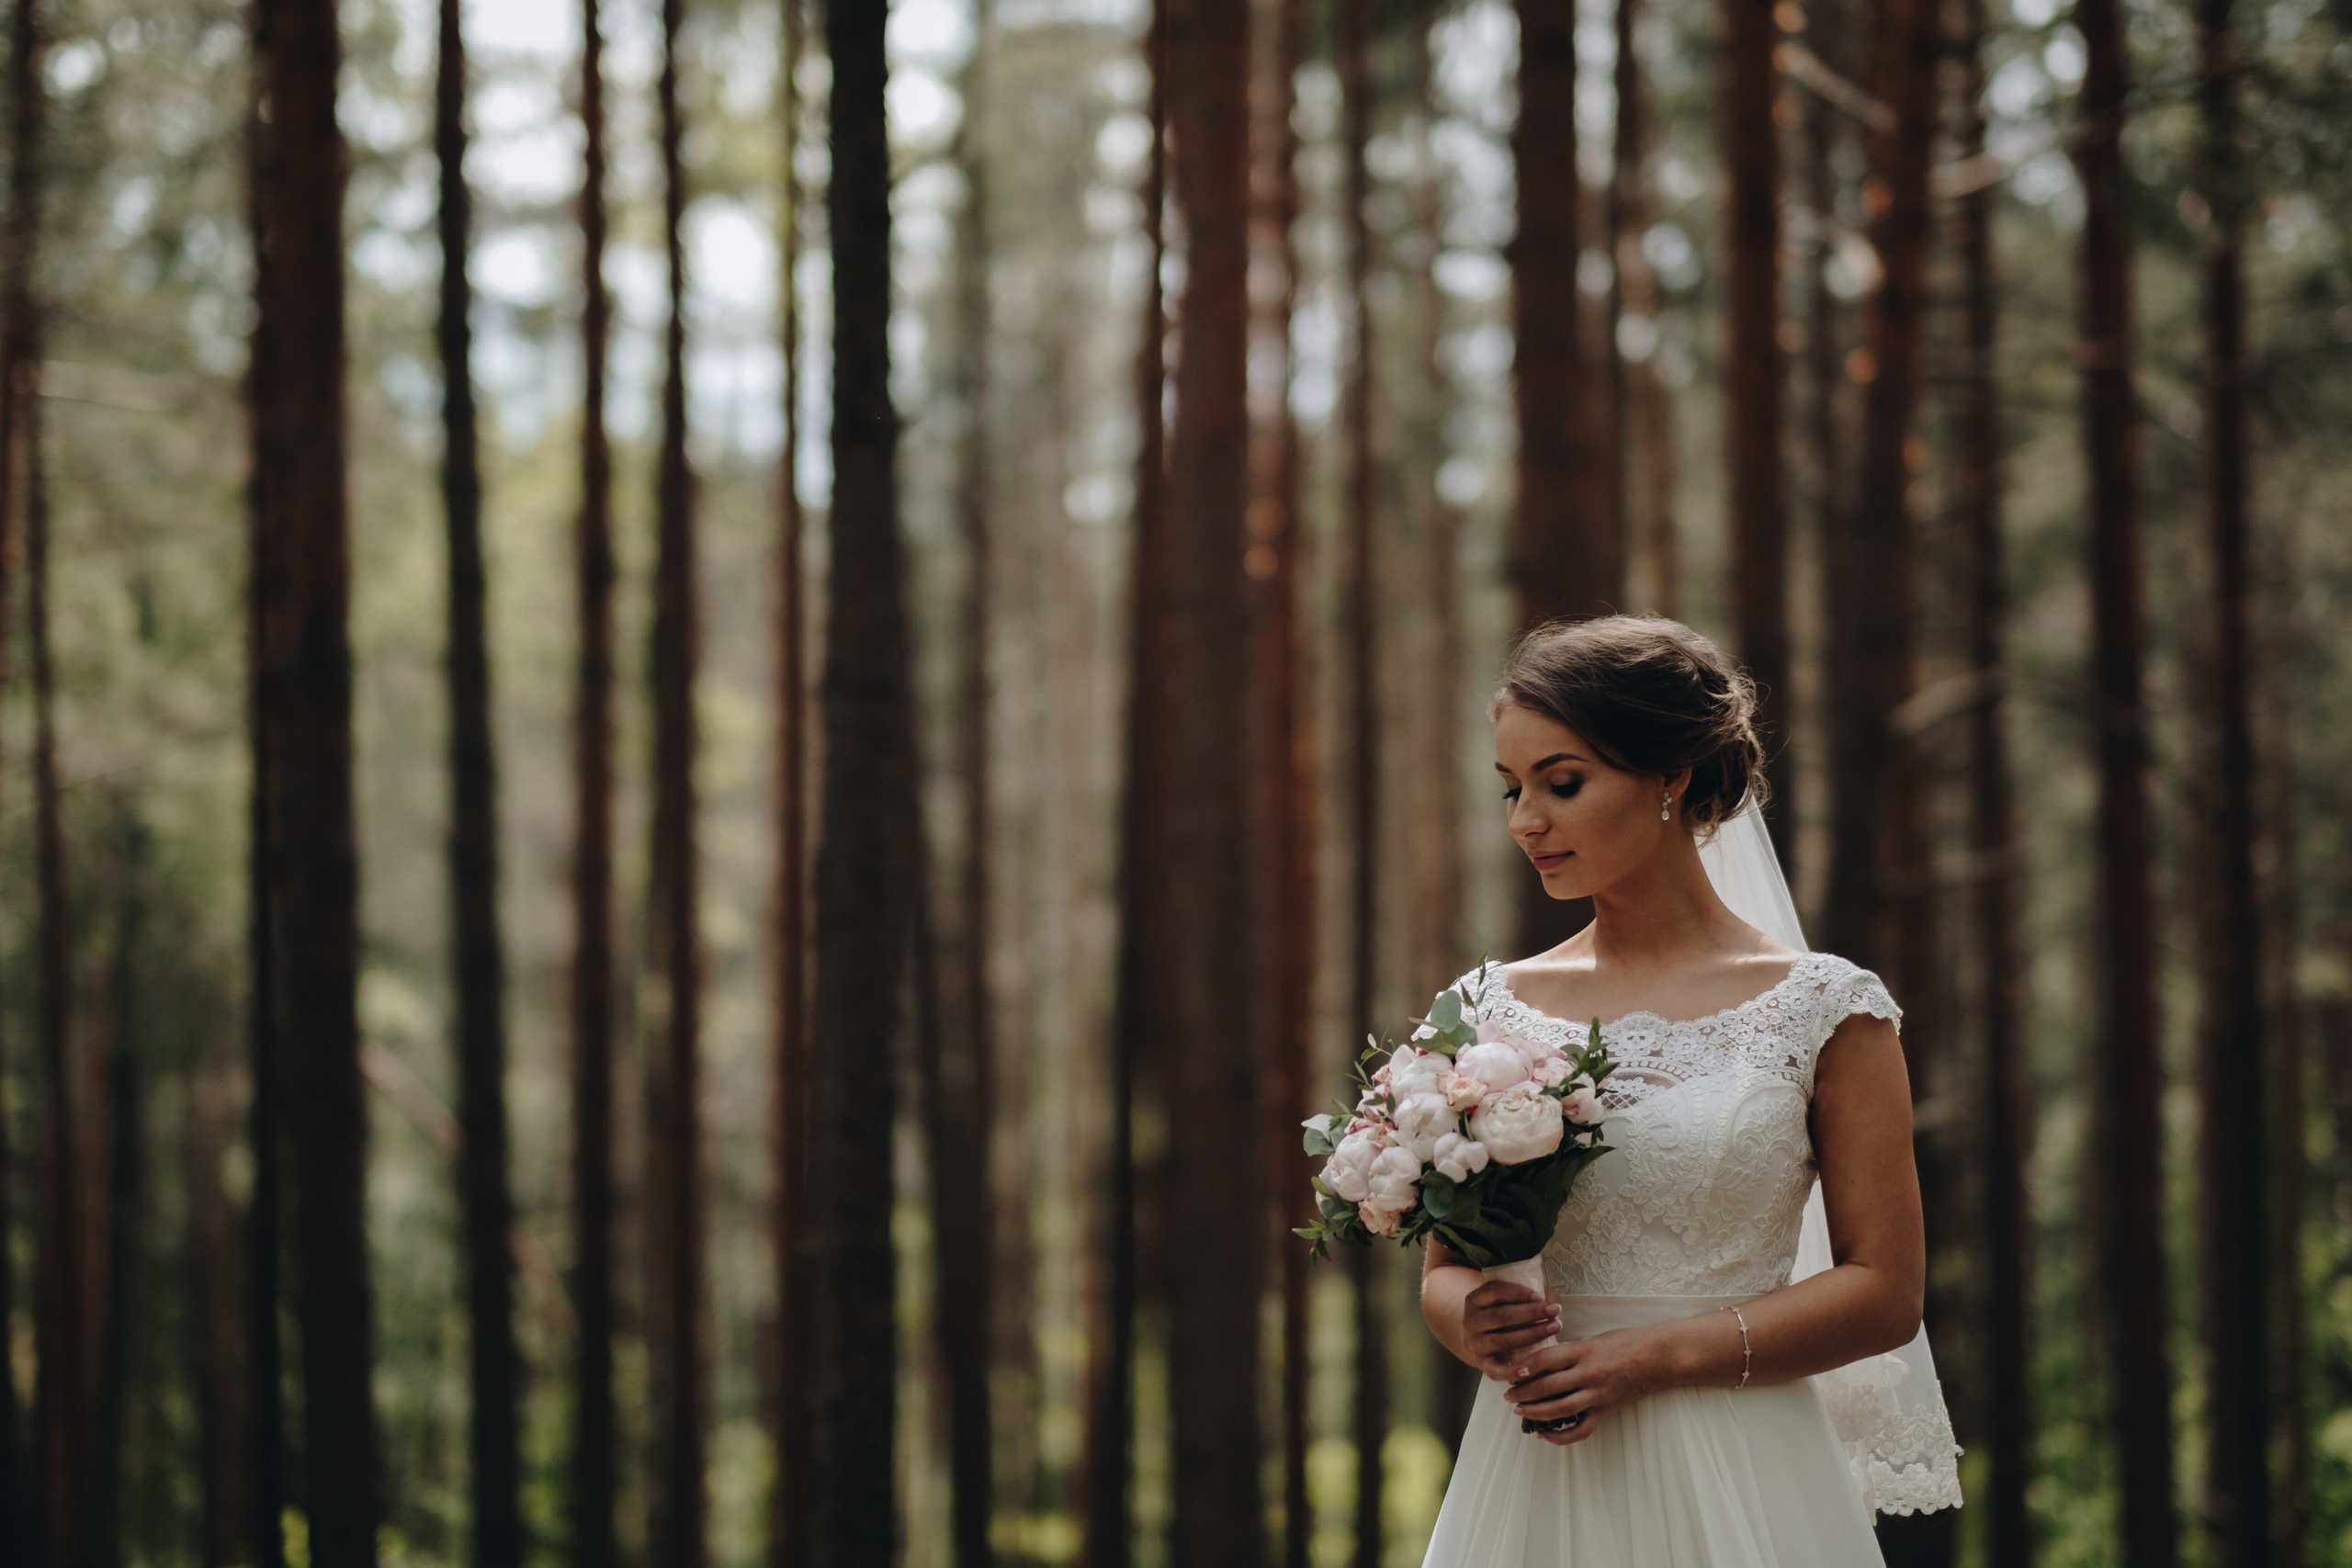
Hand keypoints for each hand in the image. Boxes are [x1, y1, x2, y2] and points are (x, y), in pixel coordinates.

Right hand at [1457, 1280, 1560, 1379]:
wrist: (1477, 1339)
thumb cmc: (1500, 1315)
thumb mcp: (1506, 1300)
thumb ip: (1529, 1297)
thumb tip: (1552, 1301)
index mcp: (1475, 1300)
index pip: (1493, 1291)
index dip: (1518, 1292)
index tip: (1540, 1297)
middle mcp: (1471, 1321)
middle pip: (1501, 1315)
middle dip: (1531, 1312)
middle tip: (1555, 1310)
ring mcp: (1475, 1343)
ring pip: (1502, 1341)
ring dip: (1532, 1334)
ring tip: (1555, 1328)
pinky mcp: (1481, 1363)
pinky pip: (1494, 1370)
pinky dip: (1510, 1372)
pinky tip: (1527, 1371)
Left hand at [1501, 1327, 1666, 1447]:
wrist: (1657, 1357)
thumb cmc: (1625, 1342)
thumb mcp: (1594, 1339)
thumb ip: (1570, 1351)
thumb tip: (1541, 1361)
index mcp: (1584, 1351)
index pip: (1545, 1360)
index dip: (1524, 1368)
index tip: (1509, 1373)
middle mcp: (1589, 1373)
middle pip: (1548, 1386)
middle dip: (1523, 1392)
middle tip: (1508, 1395)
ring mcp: (1598, 1394)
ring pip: (1560, 1409)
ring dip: (1536, 1412)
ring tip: (1520, 1411)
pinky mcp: (1606, 1410)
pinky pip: (1581, 1429)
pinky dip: (1561, 1436)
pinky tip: (1545, 1435)